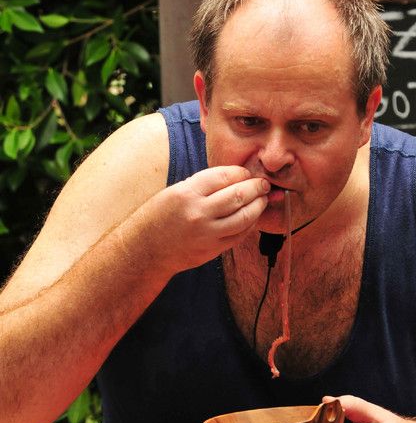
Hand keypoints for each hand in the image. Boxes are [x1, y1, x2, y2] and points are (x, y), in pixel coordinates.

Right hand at [149, 165, 269, 270]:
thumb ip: (204, 184)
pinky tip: (253, 216)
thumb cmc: (159, 216)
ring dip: (259, 205)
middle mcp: (198, 213)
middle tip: (263, 184)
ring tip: (263, 199)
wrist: (146, 250)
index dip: (241, 173)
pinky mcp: (213, 249)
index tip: (247, 173)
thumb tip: (235, 176)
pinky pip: (240, 234)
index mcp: (187, 193)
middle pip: (238, 195)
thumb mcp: (175, 192)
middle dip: (256, 187)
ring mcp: (207, 234)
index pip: (224, 176)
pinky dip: (251, 223)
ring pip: (245, 217)